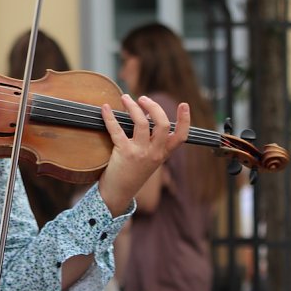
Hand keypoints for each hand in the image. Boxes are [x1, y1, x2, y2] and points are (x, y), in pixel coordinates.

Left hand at [97, 94, 189, 216]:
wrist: (118, 193)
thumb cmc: (132, 173)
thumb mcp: (148, 158)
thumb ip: (151, 139)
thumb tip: (147, 114)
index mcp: (163, 154)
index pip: (181, 137)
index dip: (185, 120)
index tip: (184, 104)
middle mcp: (154, 153)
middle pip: (162, 124)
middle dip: (154, 106)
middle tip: (142, 98)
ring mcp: (140, 153)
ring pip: (141, 122)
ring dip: (133, 106)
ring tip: (125, 98)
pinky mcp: (124, 153)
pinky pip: (117, 129)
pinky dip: (109, 116)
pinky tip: (105, 108)